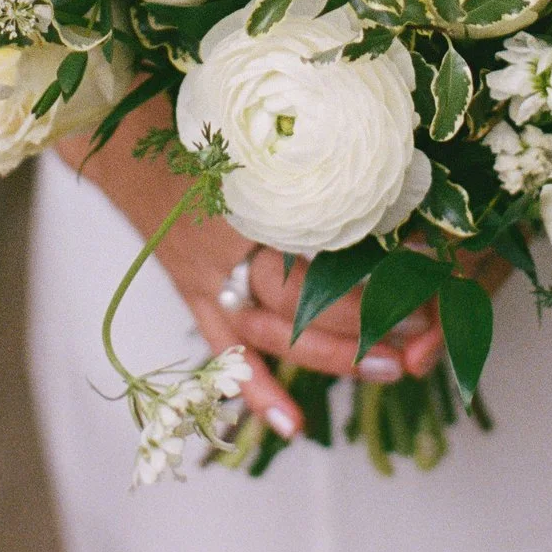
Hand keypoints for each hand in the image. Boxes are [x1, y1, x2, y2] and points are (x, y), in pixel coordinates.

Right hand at [60, 99, 510, 439]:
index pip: (324, 243)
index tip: (431, 268)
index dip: (379, 261)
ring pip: (275, 332)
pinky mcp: (194, 297)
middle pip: (305, 295)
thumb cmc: (196, 123)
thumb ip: (312, 151)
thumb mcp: (255, 126)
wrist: (120, 140)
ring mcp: (207, 279)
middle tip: (426, 327)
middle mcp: (229, 244)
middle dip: (368, 315)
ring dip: (332, 356)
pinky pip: (226, 353)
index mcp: (250, 196)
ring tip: (391, 369)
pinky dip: (257, 392)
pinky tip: (294, 427)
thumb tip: (396, 165)